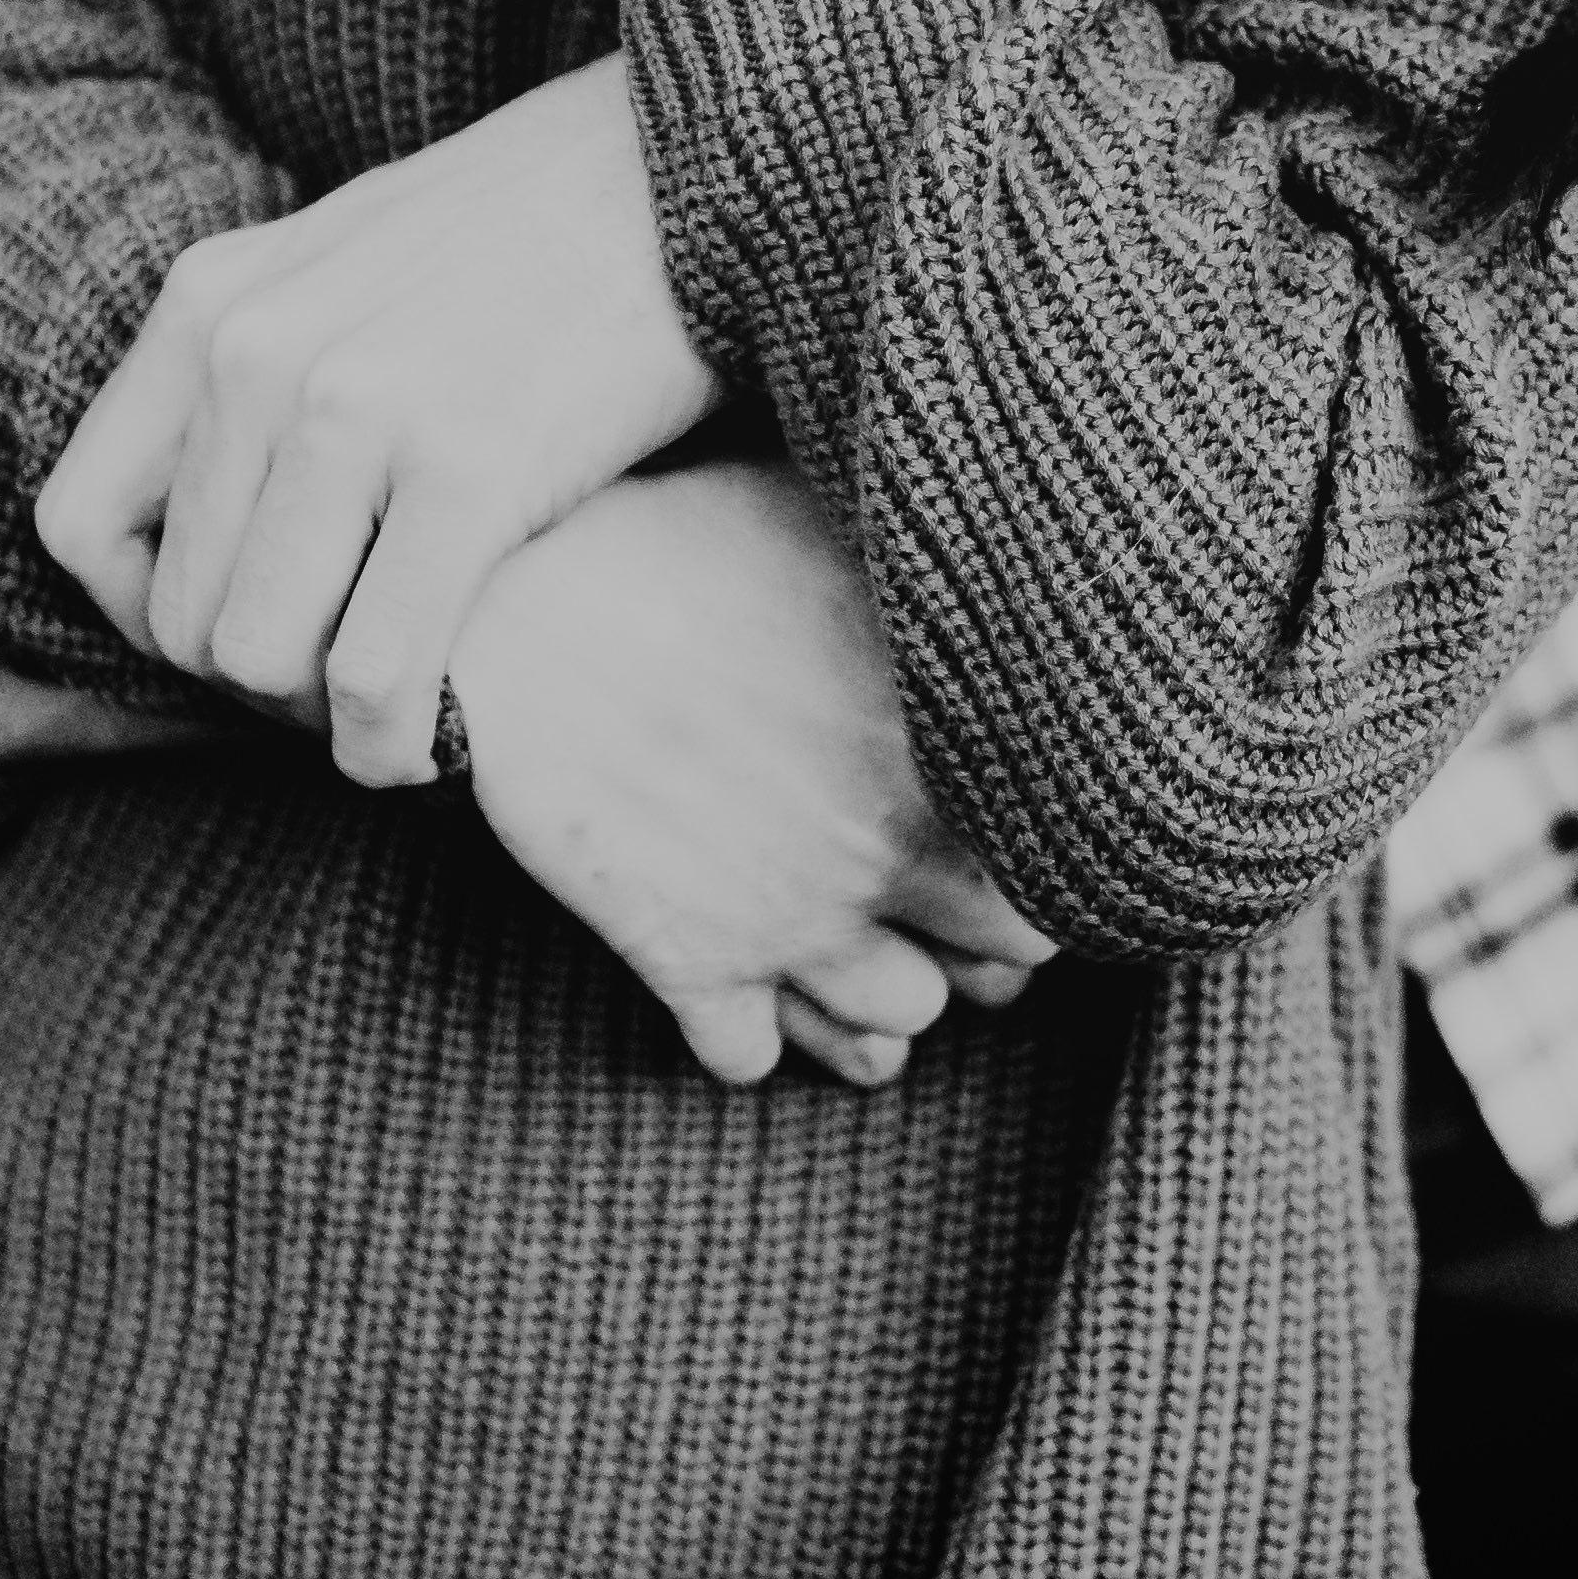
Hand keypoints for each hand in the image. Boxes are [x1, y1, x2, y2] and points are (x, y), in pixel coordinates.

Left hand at [34, 55, 717, 783]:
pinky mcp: (471, 466)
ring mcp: (357, 407)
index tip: (249, 627)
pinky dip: (396, 742)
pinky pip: (377, 674)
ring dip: (328, 716)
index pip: (81, 525)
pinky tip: (440, 740)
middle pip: (179, 616)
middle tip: (356, 673)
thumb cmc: (542, 229)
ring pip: (259, 659)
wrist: (698, 158)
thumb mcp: (348, 259)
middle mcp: (256, 350)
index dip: (150, 616)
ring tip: (402, 700)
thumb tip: (220, 517)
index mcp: (212, 300)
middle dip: (263, 680)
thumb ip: (262, 365)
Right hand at [451, 459, 1057, 1088]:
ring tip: (854, 950)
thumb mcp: (831, 517)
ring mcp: (784, 922)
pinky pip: (744, 1060)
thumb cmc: (680, 533)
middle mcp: (881, 856)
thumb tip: (985, 525)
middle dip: (979, 945)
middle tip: (941, 900)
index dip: (1041, 863)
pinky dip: (750, 1034)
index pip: (1058, 869)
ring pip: (889, 1031)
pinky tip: (741, 977)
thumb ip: (922, 559)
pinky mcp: (683, 960)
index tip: (1007, 835)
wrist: (520, 610)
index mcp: (942, 753)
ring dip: (878, 1000)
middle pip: (996, 974)